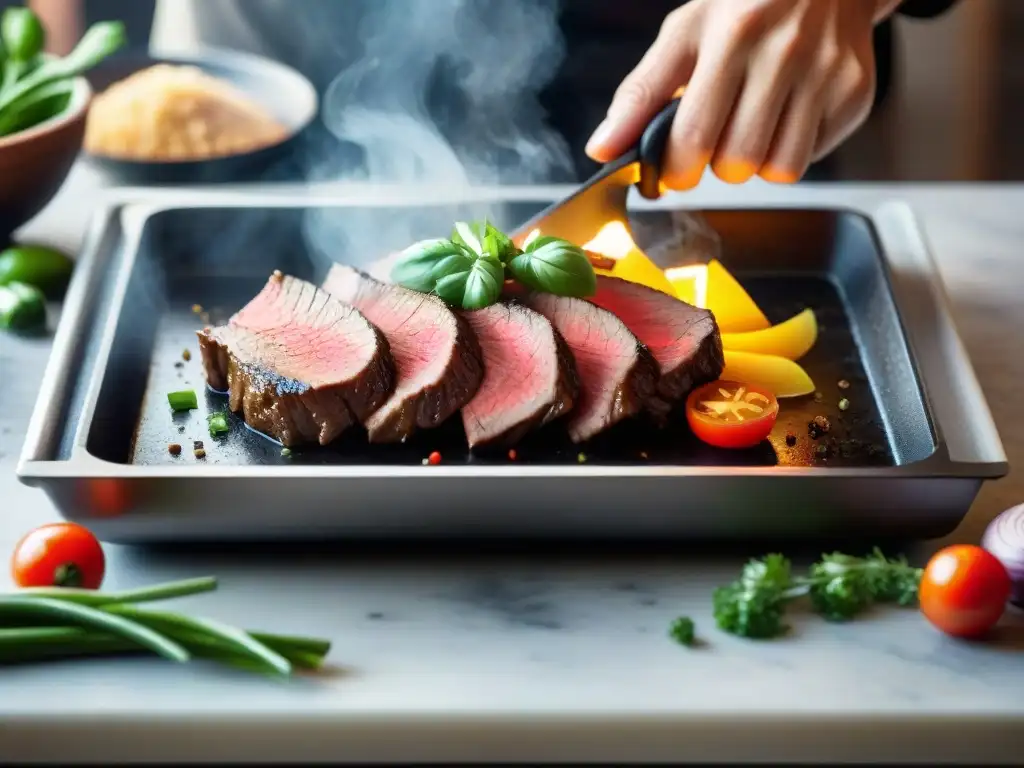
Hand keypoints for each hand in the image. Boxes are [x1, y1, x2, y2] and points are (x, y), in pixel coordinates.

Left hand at [586, 0, 901, 187]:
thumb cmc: (743, 9)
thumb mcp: (684, 35)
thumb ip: (641, 94)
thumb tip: (602, 148)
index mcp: (731, 36)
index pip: (692, 137)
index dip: (675, 170)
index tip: (673, 169)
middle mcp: (783, 53)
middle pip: (734, 161)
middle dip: (714, 165)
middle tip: (714, 140)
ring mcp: (825, 74)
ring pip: (776, 169)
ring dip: (753, 164)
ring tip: (749, 128)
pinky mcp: (854, 94)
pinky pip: (810, 158)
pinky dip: (790, 150)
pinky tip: (784, 116)